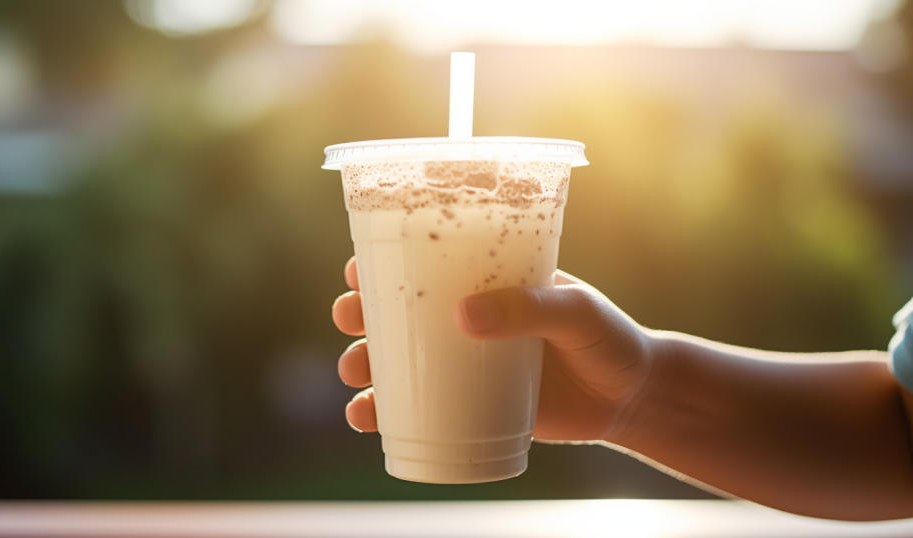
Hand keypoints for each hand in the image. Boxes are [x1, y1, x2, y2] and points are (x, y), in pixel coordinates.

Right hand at [331, 256, 655, 442]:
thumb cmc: (609, 339)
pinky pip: (417, 408)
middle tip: (351, 319)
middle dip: (359, 313)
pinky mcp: (469, 406)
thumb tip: (464, 317)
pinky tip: (366, 419)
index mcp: (486, 280)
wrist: (632, 399)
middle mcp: (466, 319)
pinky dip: (384, 414)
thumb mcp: (576, 311)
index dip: (382, 262)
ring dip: (363, 365)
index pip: (425, 263)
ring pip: (396, 362)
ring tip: (355, 376)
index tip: (357, 268)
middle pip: (395, 312)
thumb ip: (530, 308)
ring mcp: (464, 365)